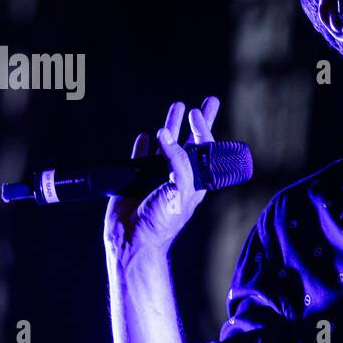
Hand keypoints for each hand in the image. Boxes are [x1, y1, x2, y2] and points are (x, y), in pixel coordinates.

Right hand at [103, 97, 220, 263]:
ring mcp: (155, 177)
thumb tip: (165, 134)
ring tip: (178, 105)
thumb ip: (178, 162)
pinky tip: (145, 136)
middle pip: (191, 141)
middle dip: (199, 121)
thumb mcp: (181, 191)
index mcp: (194, 180)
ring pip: (164, 145)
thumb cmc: (162, 222)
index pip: (204, 149)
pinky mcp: (134, 181)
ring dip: (171, 125)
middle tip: (209, 101)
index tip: (197, 112)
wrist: (133, 241)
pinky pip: (138, 159)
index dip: (203, 129)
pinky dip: (142, 146)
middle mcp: (177, 176)